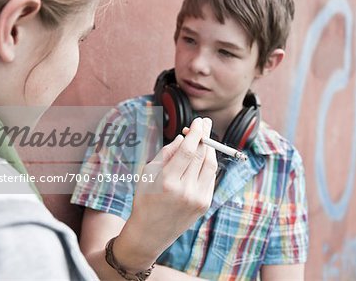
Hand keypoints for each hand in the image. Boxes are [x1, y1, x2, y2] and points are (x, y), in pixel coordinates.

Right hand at [115, 118, 216, 270]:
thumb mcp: (148, 174)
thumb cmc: (145, 199)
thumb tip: (183, 138)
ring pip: (210, 166)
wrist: (150, 234)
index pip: (187, 151)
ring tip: (206, 137)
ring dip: (210, 148)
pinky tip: (204, 155)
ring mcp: (197, 199)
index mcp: (167, 182)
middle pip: (201, 156)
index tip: (197, 121)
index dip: (195, 133)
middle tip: (205, 122)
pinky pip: (210, 178)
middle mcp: (185, 191)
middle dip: (205, 136)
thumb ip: (166, 153)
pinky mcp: (204, 204)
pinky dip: (208, 164)